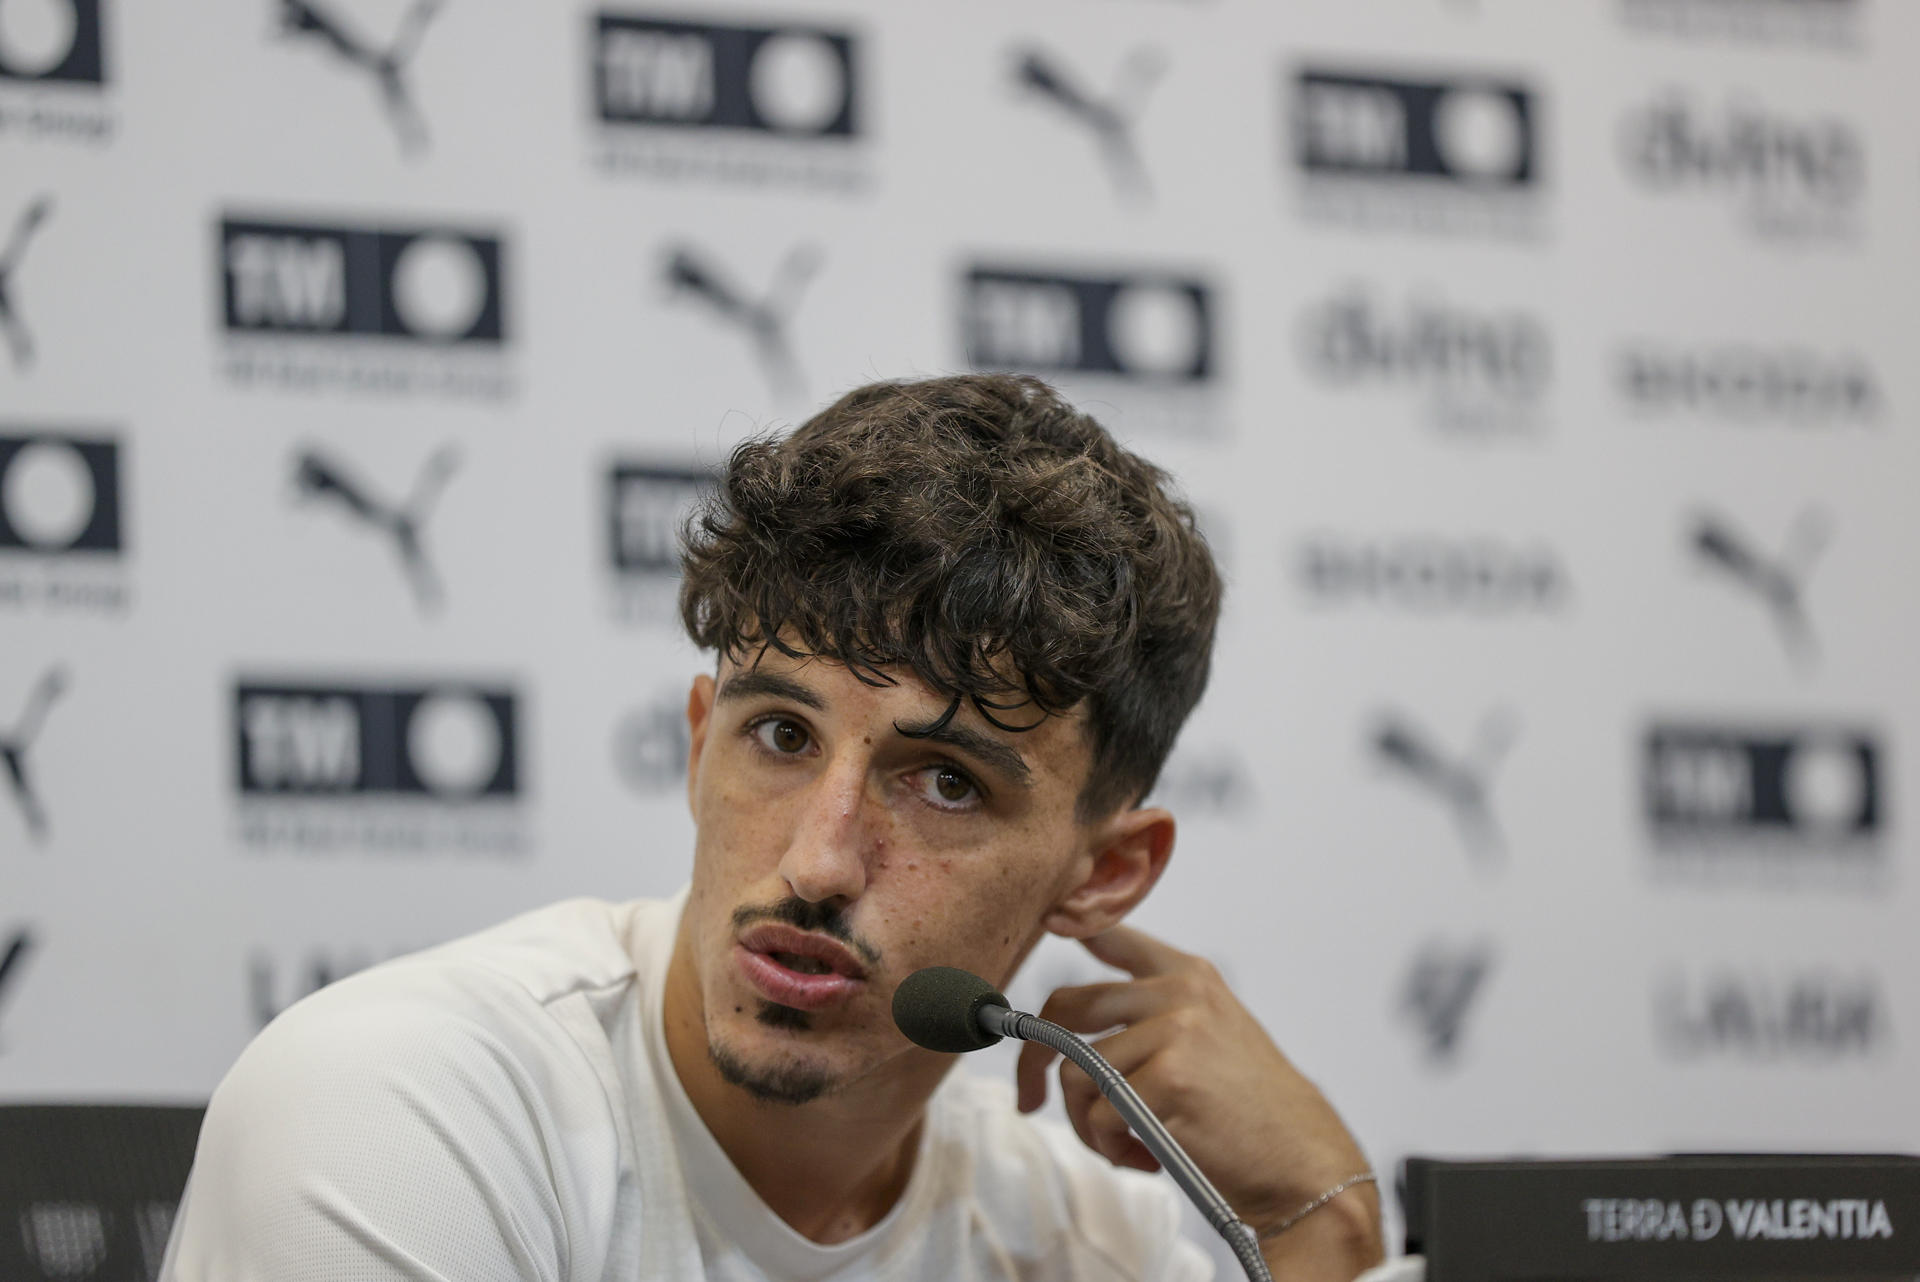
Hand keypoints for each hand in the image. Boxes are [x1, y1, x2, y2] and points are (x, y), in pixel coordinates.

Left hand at [1015, 926, 1384, 1279]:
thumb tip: (1072, 1019)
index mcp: (1189, 975)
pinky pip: (1097, 1116)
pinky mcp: (1169, 1078)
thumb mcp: (1213, 1037)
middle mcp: (1179, 992)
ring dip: (1087, 1125)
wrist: (1302, 1163)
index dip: (1070, 924)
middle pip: (1067, 1005)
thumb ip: (1156, 1014)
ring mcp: (1175, 1031)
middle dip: (1035, 1060)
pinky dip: (1108, 1148)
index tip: (1046, 923)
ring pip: (1077, 1074)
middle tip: (1031, 1100)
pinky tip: (1145, 1159)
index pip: (1113, 933)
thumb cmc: (1251, 1113)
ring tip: (1124, 1147)